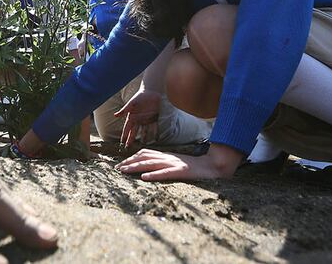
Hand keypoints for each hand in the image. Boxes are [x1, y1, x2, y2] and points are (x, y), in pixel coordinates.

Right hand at [113, 89, 161, 147]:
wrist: (151, 92)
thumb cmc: (139, 96)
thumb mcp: (131, 103)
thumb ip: (124, 110)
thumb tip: (115, 115)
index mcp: (132, 116)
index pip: (127, 128)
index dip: (124, 135)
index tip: (121, 141)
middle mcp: (139, 120)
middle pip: (134, 132)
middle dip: (131, 139)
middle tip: (128, 147)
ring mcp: (146, 120)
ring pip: (144, 131)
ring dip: (143, 137)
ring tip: (142, 144)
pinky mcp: (154, 118)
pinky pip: (154, 127)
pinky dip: (155, 133)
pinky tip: (155, 139)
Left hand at [115, 144, 244, 180]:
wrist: (214, 166)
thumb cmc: (195, 168)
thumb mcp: (177, 164)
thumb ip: (165, 164)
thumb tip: (150, 169)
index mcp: (167, 155)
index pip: (145, 153)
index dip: (132, 157)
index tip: (121, 164)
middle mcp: (168, 157)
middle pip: (144, 156)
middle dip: (129, 162)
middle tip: (117, 169)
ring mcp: (175, 163)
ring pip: (151, 163)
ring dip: (136, 167)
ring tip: (125, 171)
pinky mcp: (181, 171)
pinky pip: (165, 173)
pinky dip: (154, 174)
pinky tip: (144, 177)